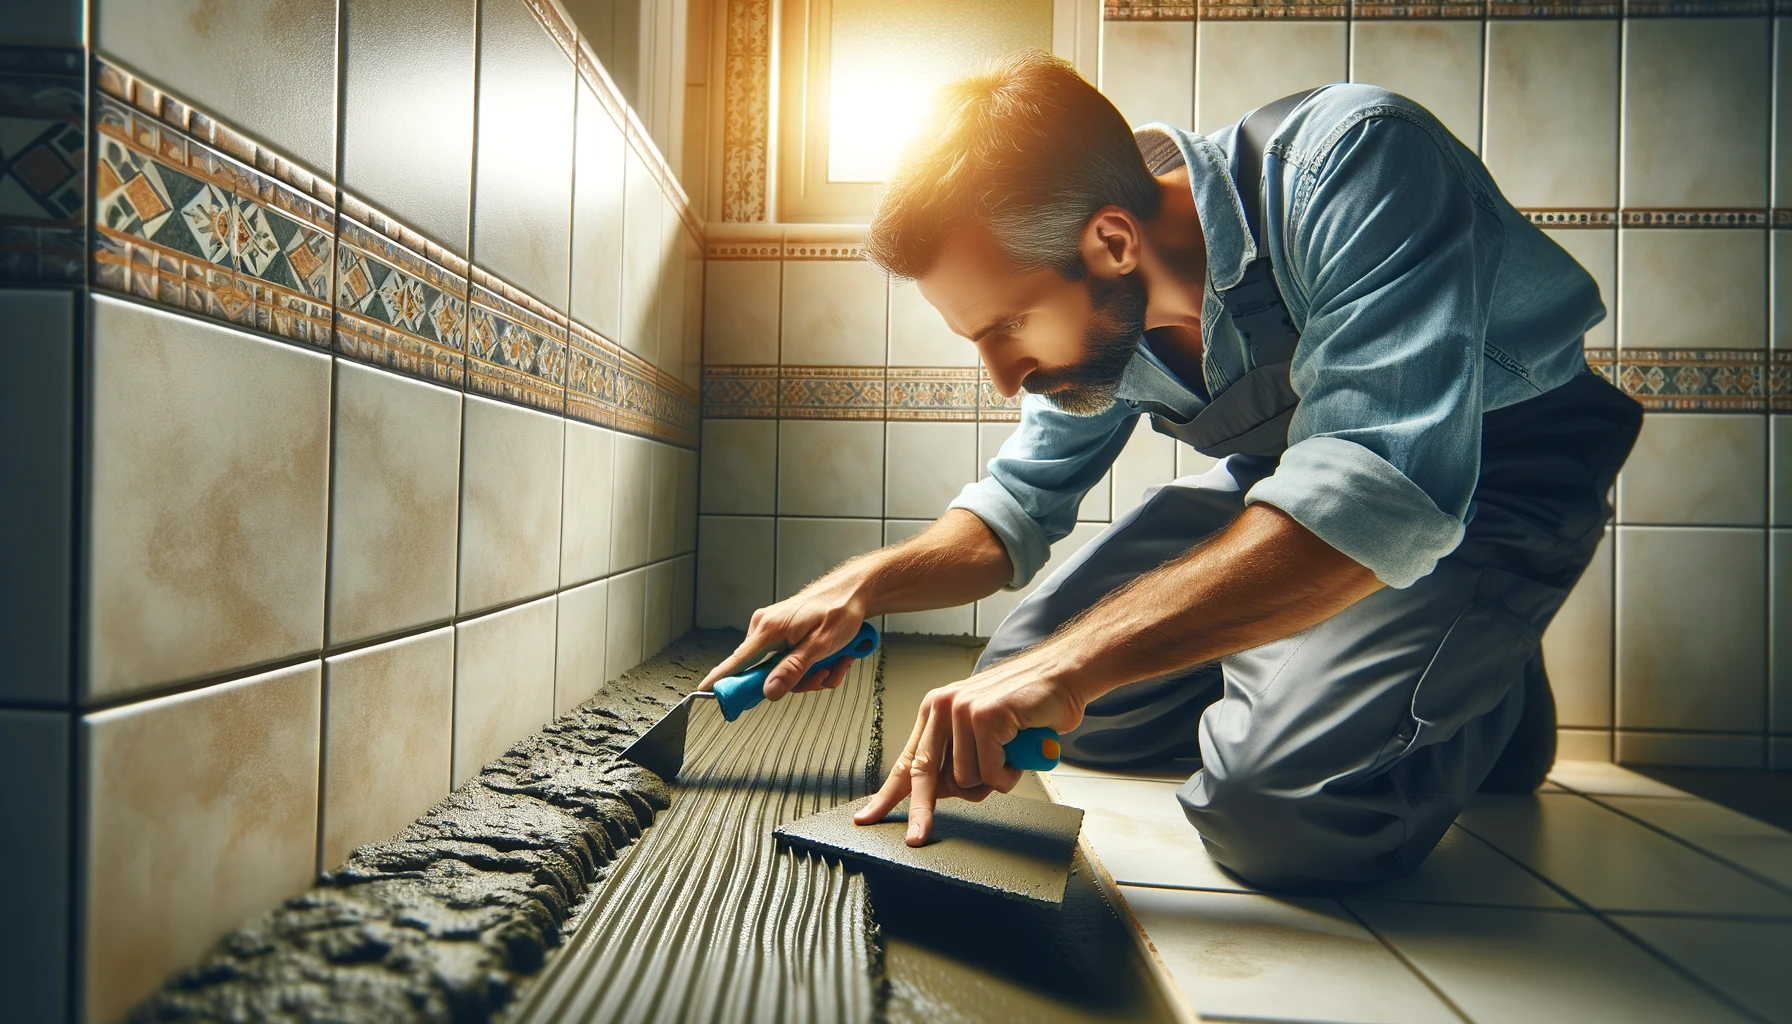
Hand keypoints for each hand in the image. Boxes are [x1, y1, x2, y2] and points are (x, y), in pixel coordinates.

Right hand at [698, 569, 870, 699]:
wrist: (854, 592)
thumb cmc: (839, 610)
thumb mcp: (820, 646)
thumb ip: (792, 670)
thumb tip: (768, 691)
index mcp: (768, 628)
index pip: (737, 661)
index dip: (721, 679)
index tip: (703, 692)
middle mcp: (766, 629)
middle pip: (767, 674)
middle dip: (799, 681)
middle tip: (822, 675)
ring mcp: (776, 632)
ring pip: (784, 671)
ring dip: (812, 674)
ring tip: (833, 664)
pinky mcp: (786, 635)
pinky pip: (793, 662)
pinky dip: (814, 666)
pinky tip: (832, 659)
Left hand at [853, 650, 1084, 844]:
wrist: (1063, 675)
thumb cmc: (1027, 707)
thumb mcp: (982, 734)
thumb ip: (959, 760)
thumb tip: (938, 795)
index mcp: (935, 711)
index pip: (906, 760)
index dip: (887, 794)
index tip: (867, 817)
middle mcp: (941, 707)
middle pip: (922, 774)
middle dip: (921, 812)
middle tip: (917, 838)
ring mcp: (961, 709)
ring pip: (964, 780)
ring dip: (993, 781)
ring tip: (1011, 756)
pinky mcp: (984, 716)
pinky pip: (990, 772)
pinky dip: (1010, 773)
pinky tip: (1020, 751)